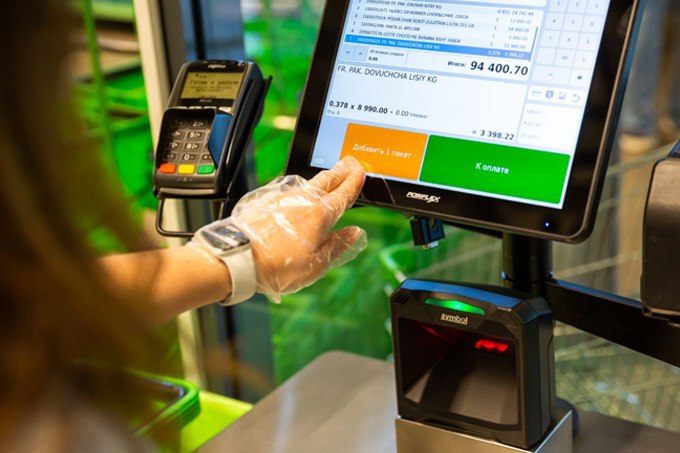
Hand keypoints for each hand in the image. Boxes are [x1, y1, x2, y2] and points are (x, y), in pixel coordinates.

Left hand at [229, 156, 366, 301]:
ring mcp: (283, 198)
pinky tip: (300, 196)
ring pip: (308, 184)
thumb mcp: (316, 264)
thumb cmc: (277, 265)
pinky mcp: (267, 201)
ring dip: (321, 179)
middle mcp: (303, 201)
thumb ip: (338, 246)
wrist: (237, 255)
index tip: (361, 172)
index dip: (354, 182)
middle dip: (340, 171)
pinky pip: (290, 191)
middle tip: (349, 162)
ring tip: (328, 177)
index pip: (343, 194)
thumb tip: (355, 234)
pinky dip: (301, 190)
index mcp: (320, 215)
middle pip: (327, 180)